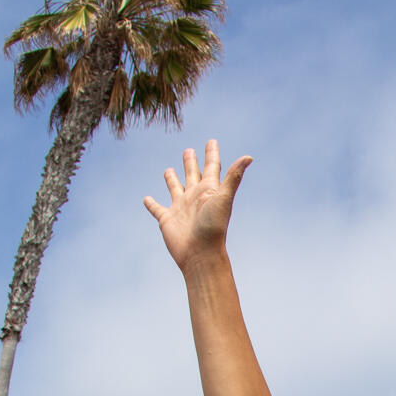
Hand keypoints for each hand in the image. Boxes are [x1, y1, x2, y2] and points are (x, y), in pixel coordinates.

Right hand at [143, 140, 252, 273]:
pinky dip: (151, 204)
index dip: (211, 154)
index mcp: (208, 190)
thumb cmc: (214, 227)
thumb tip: (249, 157)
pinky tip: (146, 199)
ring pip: (175, 188)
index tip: (211, 141)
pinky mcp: (167, 219)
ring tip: (169, 170)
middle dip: (190, 162)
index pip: (211, 167)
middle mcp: (195, 197)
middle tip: (189, 151)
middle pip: (192, 174)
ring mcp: (181, 208)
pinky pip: (157, 209)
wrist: (201, 254)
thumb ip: (234, 177)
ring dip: (171, 179)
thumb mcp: (224, 198)